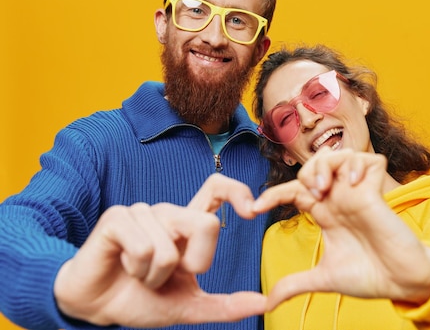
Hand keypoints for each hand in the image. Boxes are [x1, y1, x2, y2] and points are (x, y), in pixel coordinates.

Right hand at [54, 174, 265, 326]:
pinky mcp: (117, 218)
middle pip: (206, 224)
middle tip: (169, 276)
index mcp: (188, 226)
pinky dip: (136, 269)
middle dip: (194, 264)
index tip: (252, 212)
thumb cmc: (141, 299)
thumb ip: (225, 305)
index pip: (216, 188)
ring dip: (155, 276)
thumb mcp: (188, 306)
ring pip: (169, 248)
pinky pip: (143, 247)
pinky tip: (123, 267)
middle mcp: (169, 214)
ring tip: (140, 274)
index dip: (237, 191)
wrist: (97, 308)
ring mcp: (142, 212)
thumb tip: (263, 303)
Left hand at [253, 148, 429, 309]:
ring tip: (325, 186)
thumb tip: (267, 303)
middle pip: (315, 164)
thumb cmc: (368, 276)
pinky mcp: (378, 192)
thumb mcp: (323, 278)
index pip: (294, 191)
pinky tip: (353, 185)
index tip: (253, 209)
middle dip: (305, 172)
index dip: (273, 195)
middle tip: (310, 195)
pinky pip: (371, 160)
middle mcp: (340, 199)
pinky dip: (359, 165)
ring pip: (340, 154)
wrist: (401, 284)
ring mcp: (359, 193)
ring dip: (327, 164)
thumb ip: (294, 284)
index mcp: (326, 214)